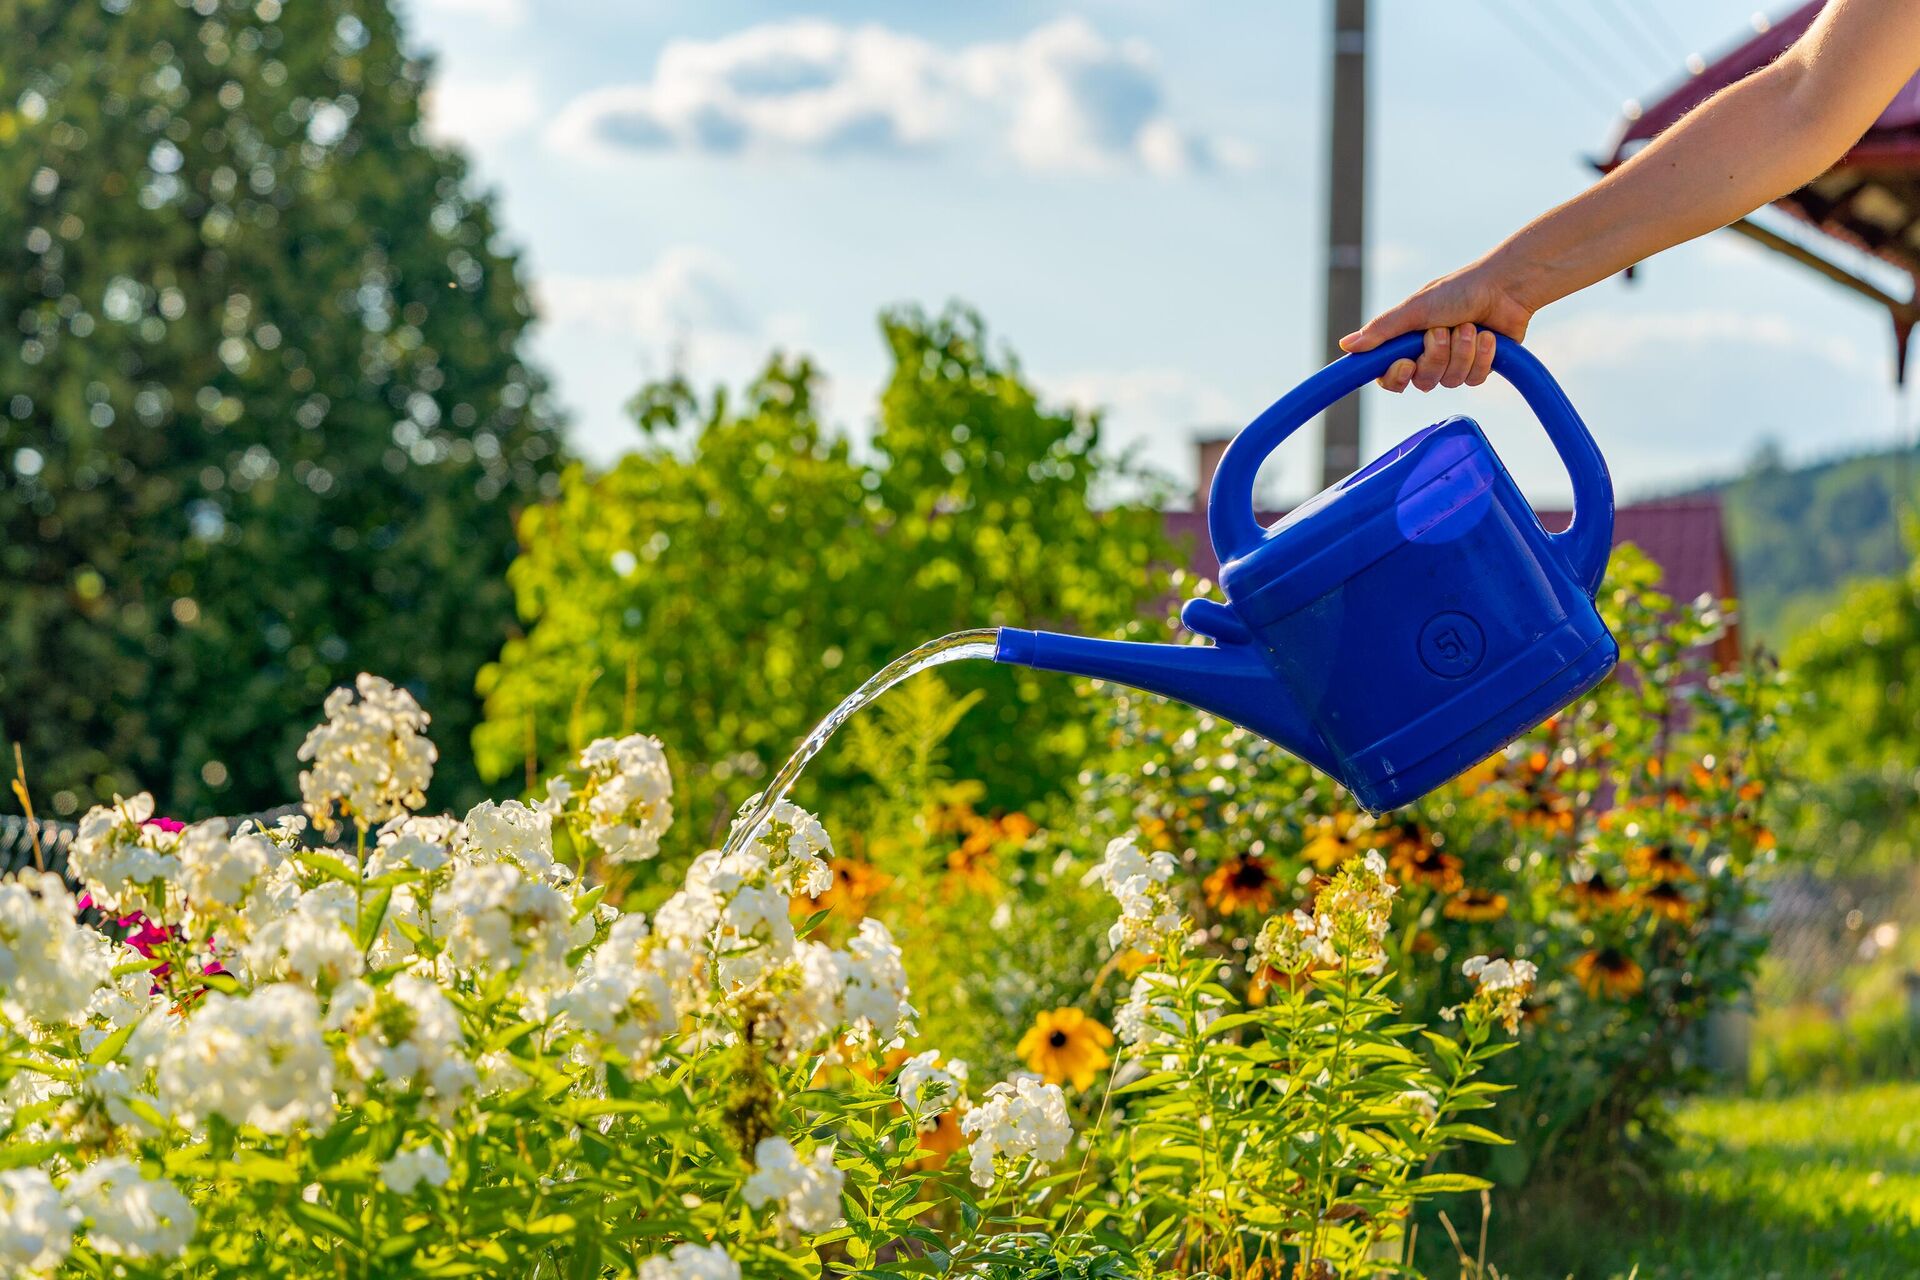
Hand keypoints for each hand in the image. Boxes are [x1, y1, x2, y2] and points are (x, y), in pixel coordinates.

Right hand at [1338, 262, 1536, 392]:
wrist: (1504, 288)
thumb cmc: (1458, 291)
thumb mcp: (1415, 309)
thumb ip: (1382, 330)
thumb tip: (1346, 345)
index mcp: (1407, 343)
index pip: (1390, 377)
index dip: (1397, 376)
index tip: (1407, 362)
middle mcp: (1428, 356)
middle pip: (1423, 381)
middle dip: (1436, 356)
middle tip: (1444, 330)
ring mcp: (1454, 364)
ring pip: (1450, 381)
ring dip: (1462, 352)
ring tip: (1470, 327)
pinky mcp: (1479, 368)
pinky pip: (1474, 379)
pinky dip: (1482, 356)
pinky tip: (1488, 336)